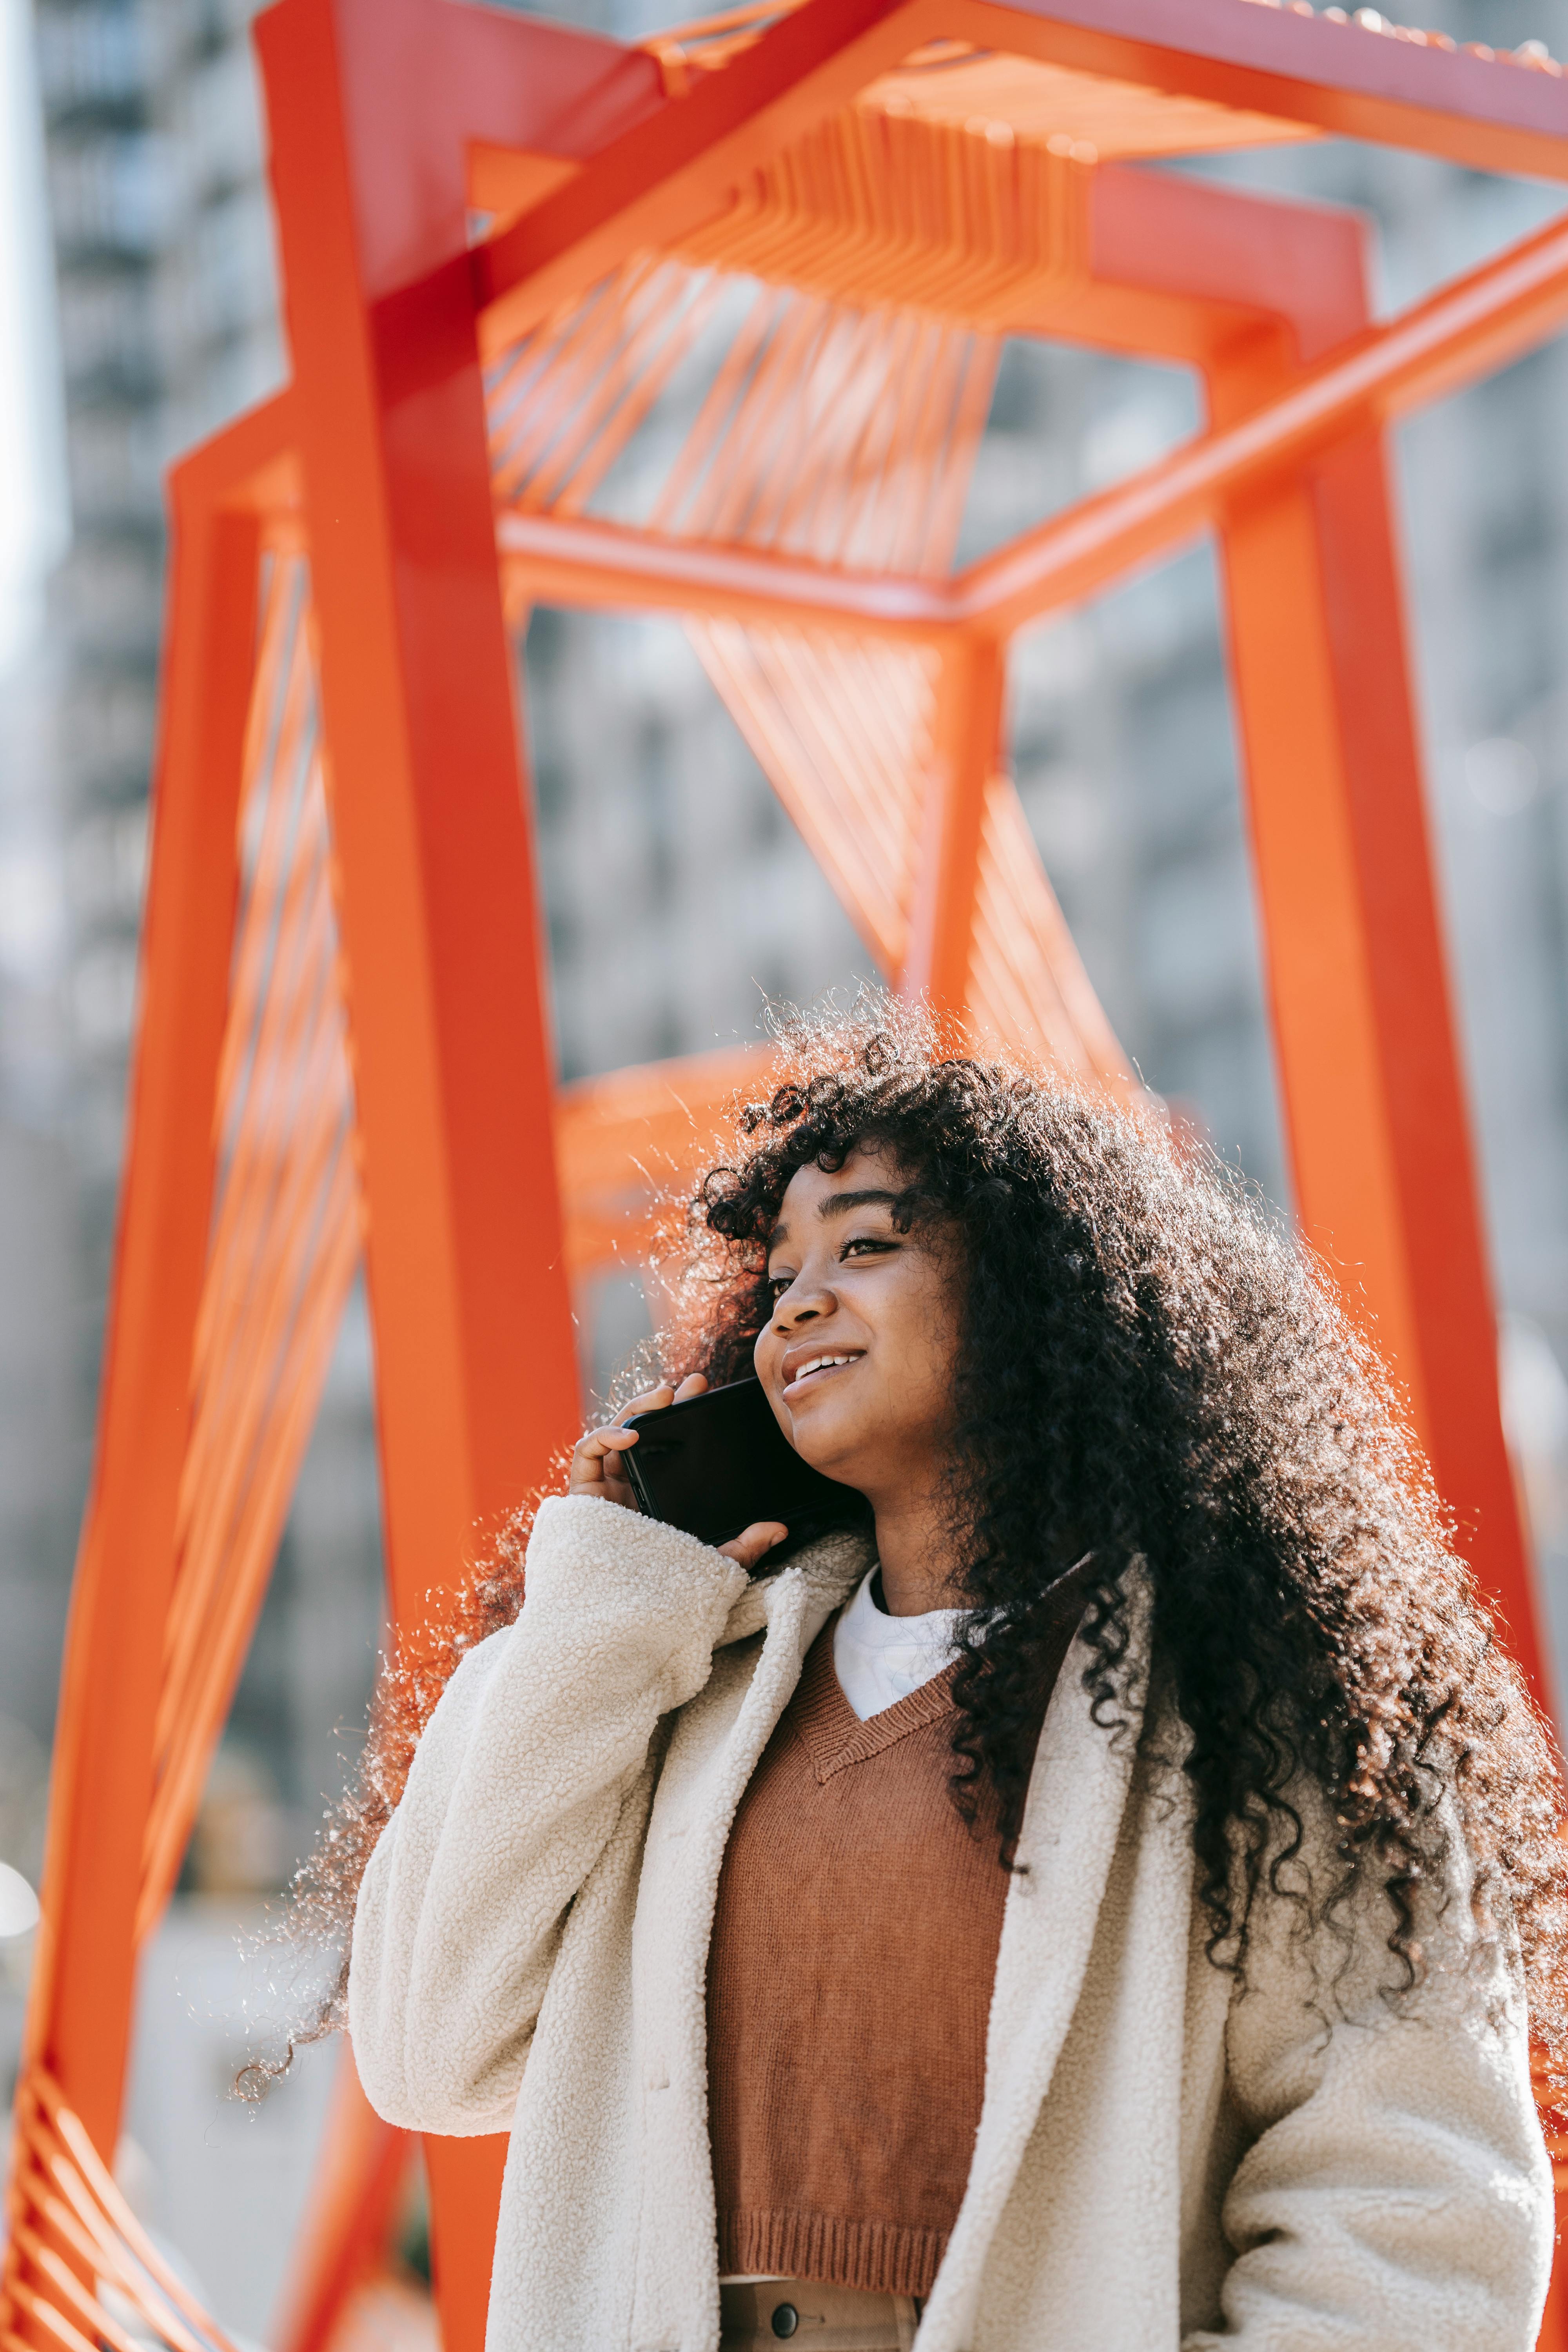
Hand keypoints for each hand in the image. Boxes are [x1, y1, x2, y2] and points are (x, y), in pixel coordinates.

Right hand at [567, 1374, 786, 1572]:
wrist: (623, 1618)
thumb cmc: (663, 1592)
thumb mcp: (712, 1565)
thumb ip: (744, 1548)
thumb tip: (780, 1529)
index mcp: (657, 1498)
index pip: (670, 1448)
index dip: (684, 1416)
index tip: (707, 1392)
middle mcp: (629, 1489)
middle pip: (643, 1434)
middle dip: (663, 1403)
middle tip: (692, 1384)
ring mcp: (605, 1490)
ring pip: (615, 1434)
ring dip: (636, 1409)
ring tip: (662, 1395)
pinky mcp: (583, 1496)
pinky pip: (587, 1454)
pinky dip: (605, 1435)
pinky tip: (631, 1434)